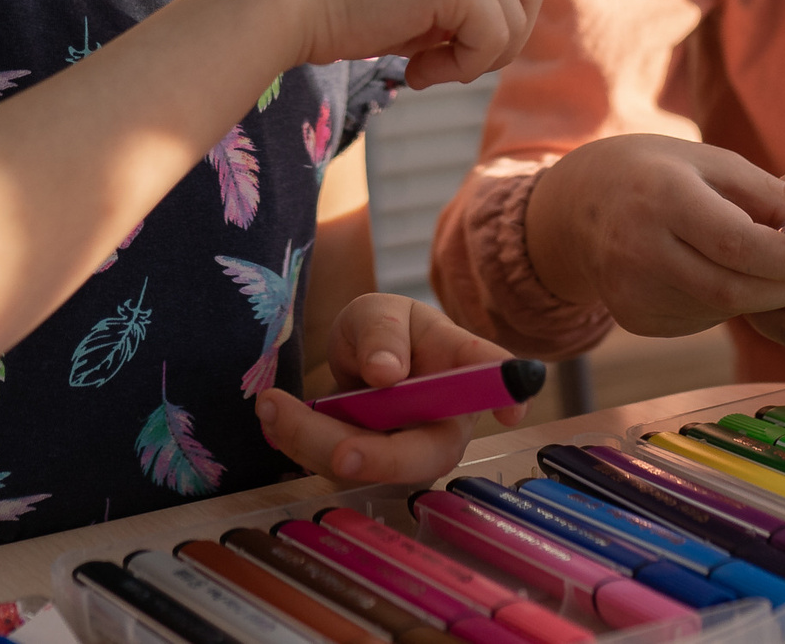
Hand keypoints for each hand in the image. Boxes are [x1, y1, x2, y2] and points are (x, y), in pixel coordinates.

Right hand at [246, 0, 600, 87]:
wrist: (287, 2)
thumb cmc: (334, 6)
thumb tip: (508, 23)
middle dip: (496, 41)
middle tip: (437, 65)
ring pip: (517, 20)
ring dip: (476, 59)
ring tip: (421, 65)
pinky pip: (494, 39)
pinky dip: (462, 69)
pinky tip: (415, 70)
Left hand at [254, 295, 524, 483]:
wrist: (357, 362)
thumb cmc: (383, 331)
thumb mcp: (378, 312)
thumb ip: (382, 333)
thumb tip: (387, 373)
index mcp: (461, 367)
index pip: (491, 376)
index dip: (506, 393)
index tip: (513, 408)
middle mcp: (446, 420)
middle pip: (425, 452)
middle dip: (378, 457)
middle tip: (338, 453)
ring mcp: (410, 453)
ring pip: (370, 467)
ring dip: (313, 441)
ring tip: (271, 402)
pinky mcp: (373, 471)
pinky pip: (336, 469)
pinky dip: (299, 445)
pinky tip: (274, 417)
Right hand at [526, 135, 784, 337]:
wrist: (576, 205)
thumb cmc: (657, 172)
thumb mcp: (713, 164)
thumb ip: (773, 196)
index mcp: (663, 198)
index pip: (738, 245)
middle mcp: (640, 249)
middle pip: (733, 288)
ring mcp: (632, 291)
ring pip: (720, 308)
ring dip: (757, 293)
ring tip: (761, 261)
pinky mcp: (633, 318)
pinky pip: (699, 319)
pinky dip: (723, 302)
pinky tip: (714, 272)